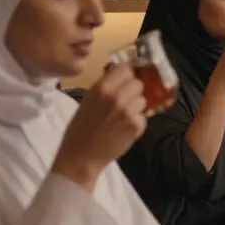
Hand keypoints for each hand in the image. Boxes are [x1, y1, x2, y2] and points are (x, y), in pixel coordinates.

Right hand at [54, 63, 146, 188]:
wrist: (81, 156)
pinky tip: (124, 127)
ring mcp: (129, 112)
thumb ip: (105, 86)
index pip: (125, 68)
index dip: (126, 74)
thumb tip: (120, 73)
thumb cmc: (80, 128)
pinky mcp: (137, 126)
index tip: (124, 80)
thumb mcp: (88, 100)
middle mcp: (117, 97)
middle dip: (132, 90)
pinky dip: (137, 121)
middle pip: (138, 83)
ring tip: (123, 115)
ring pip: (143, 99)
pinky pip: (143, 116)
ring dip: (136, 105)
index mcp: (102, 88)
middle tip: (124, 99)